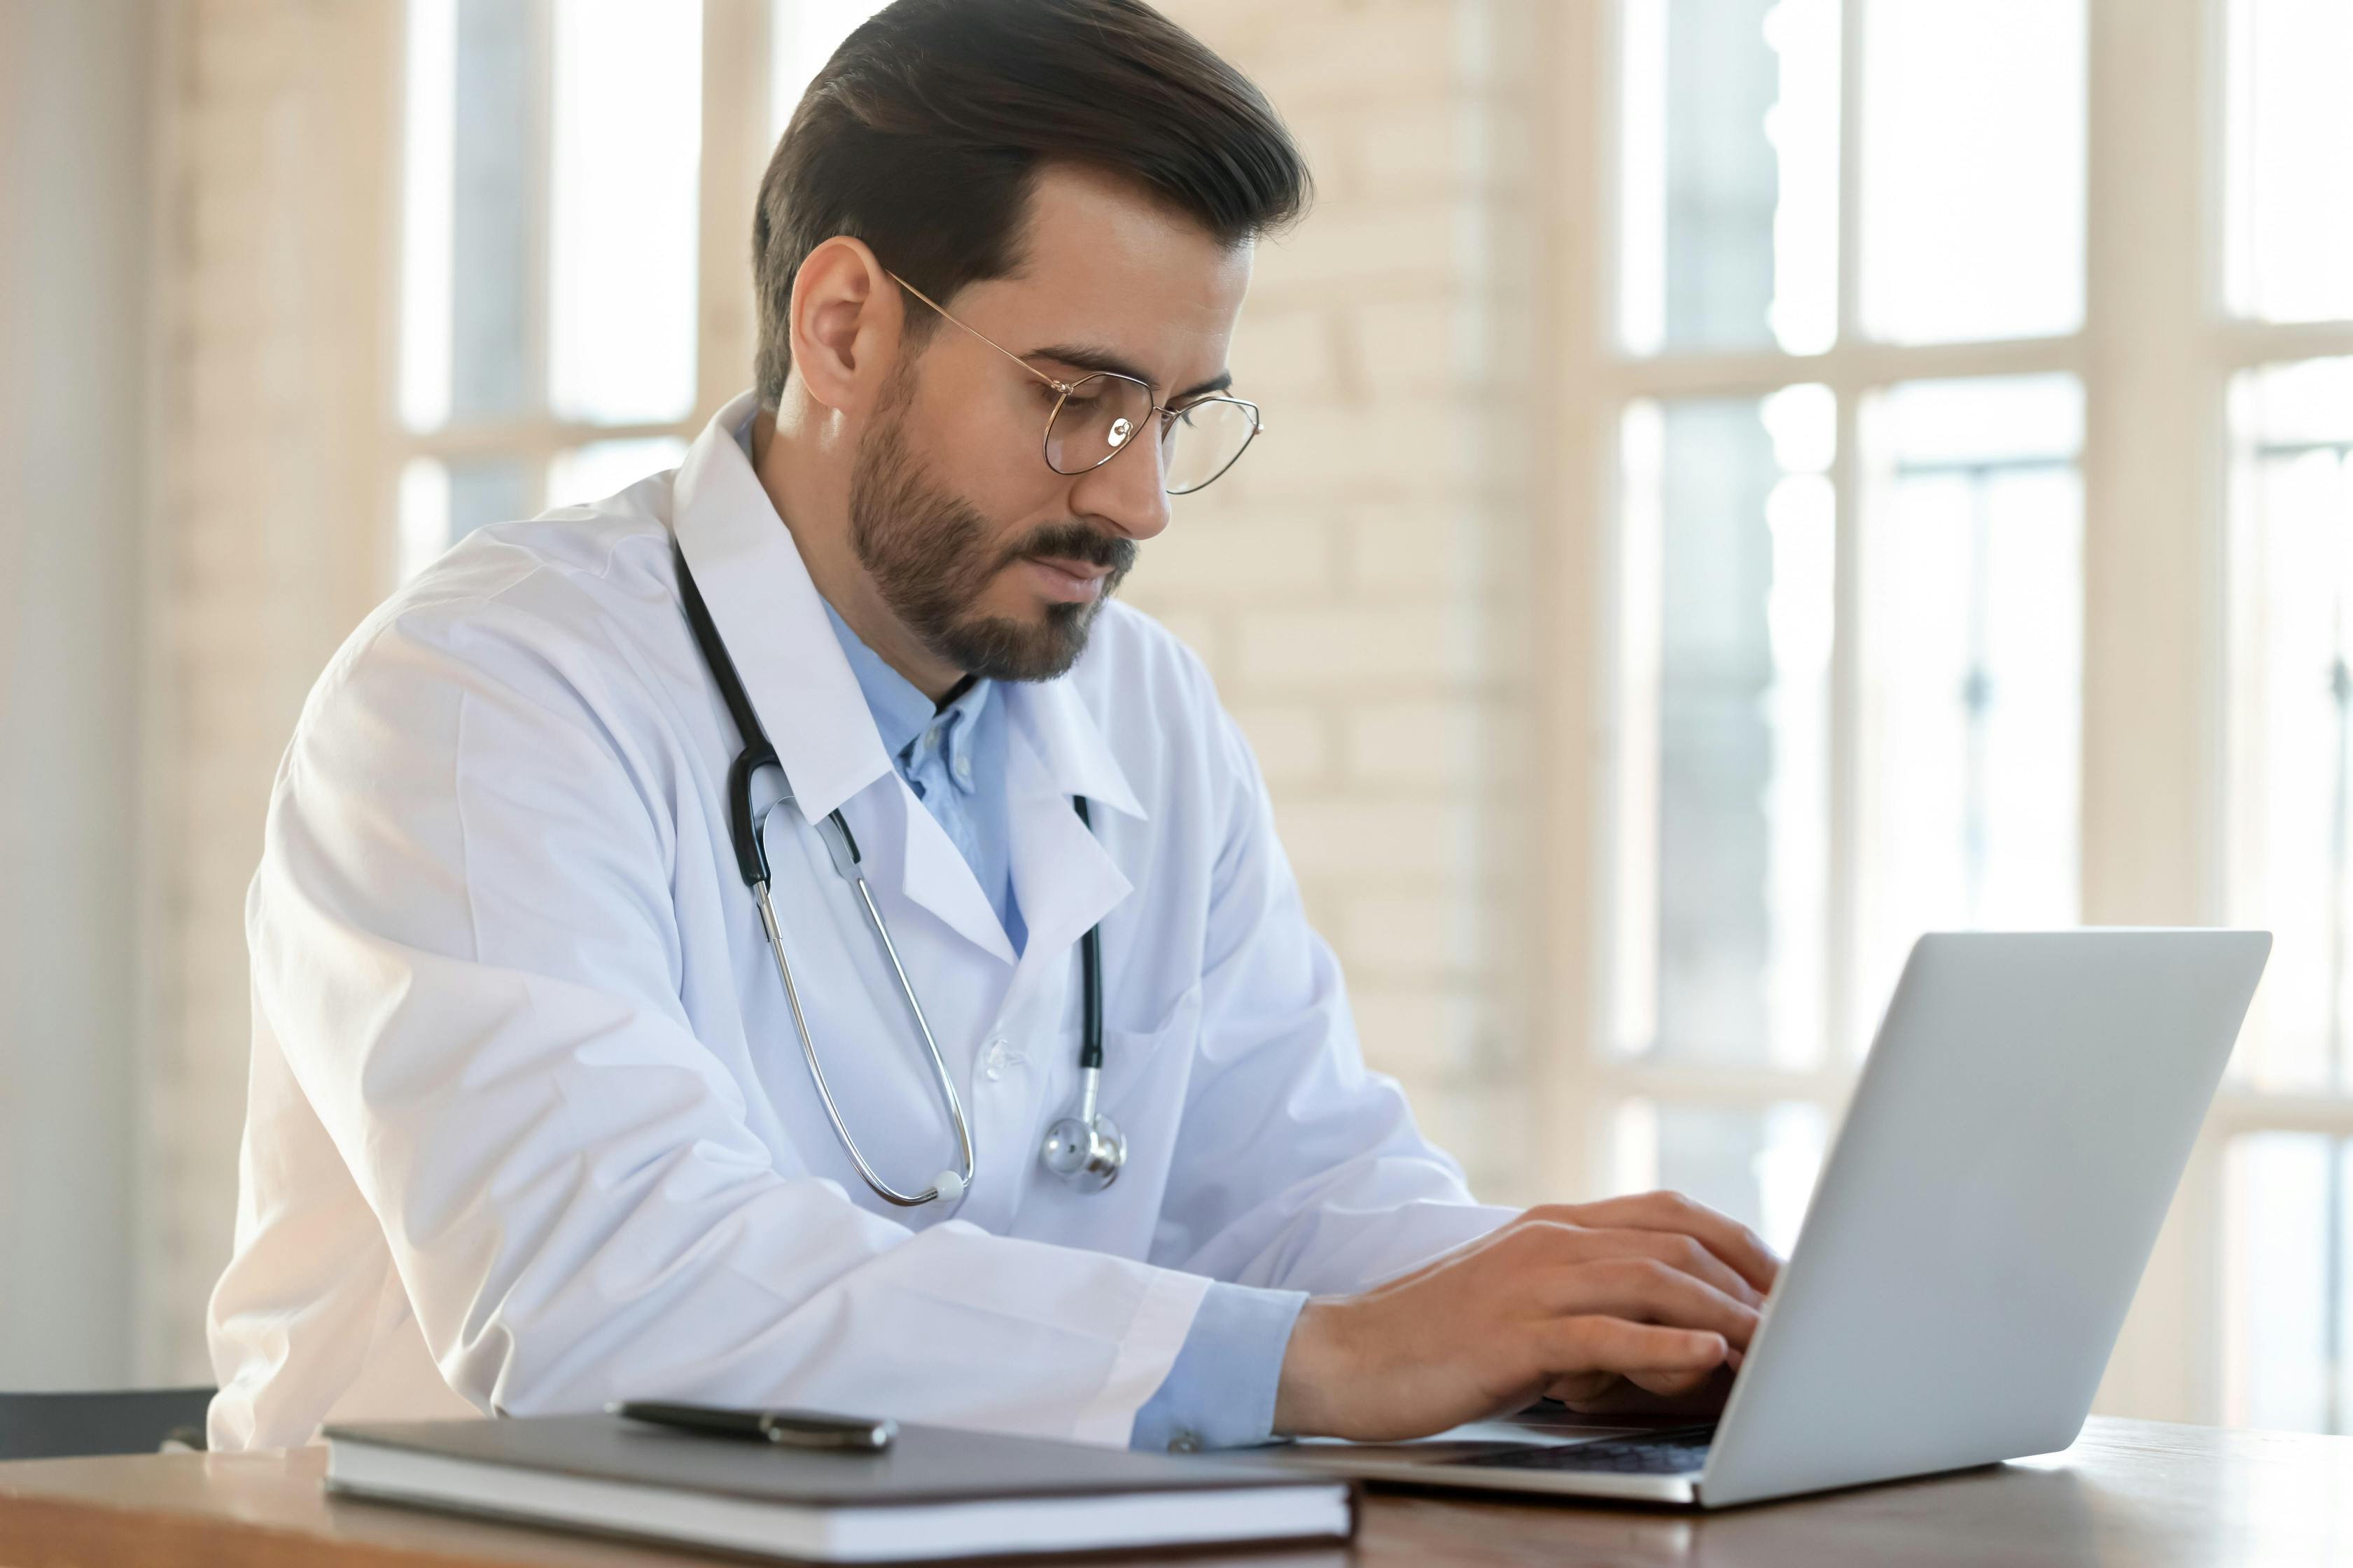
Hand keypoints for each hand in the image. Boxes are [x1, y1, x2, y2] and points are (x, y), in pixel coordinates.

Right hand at [1270, 1191, 1782, 1441]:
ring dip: (1725, 1314)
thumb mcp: (1521, 1302)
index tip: (1788, 1283)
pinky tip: (1706, 1359)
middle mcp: (1549, 1239)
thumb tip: (1675, 1332)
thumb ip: (1589, 1299)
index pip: (1670, 1213)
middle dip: (1750, 1281)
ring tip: (1776, 1347)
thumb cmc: (1434, 1338)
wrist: (1343, 1357)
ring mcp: (1531, 1283)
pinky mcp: (1514, 1335)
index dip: (1739, 1243)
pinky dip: (1664, 1347)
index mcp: (1554, 1226)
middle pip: (1677, 1243)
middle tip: (1804, 1323)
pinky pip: (1604, 1334)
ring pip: (1652, 1281)